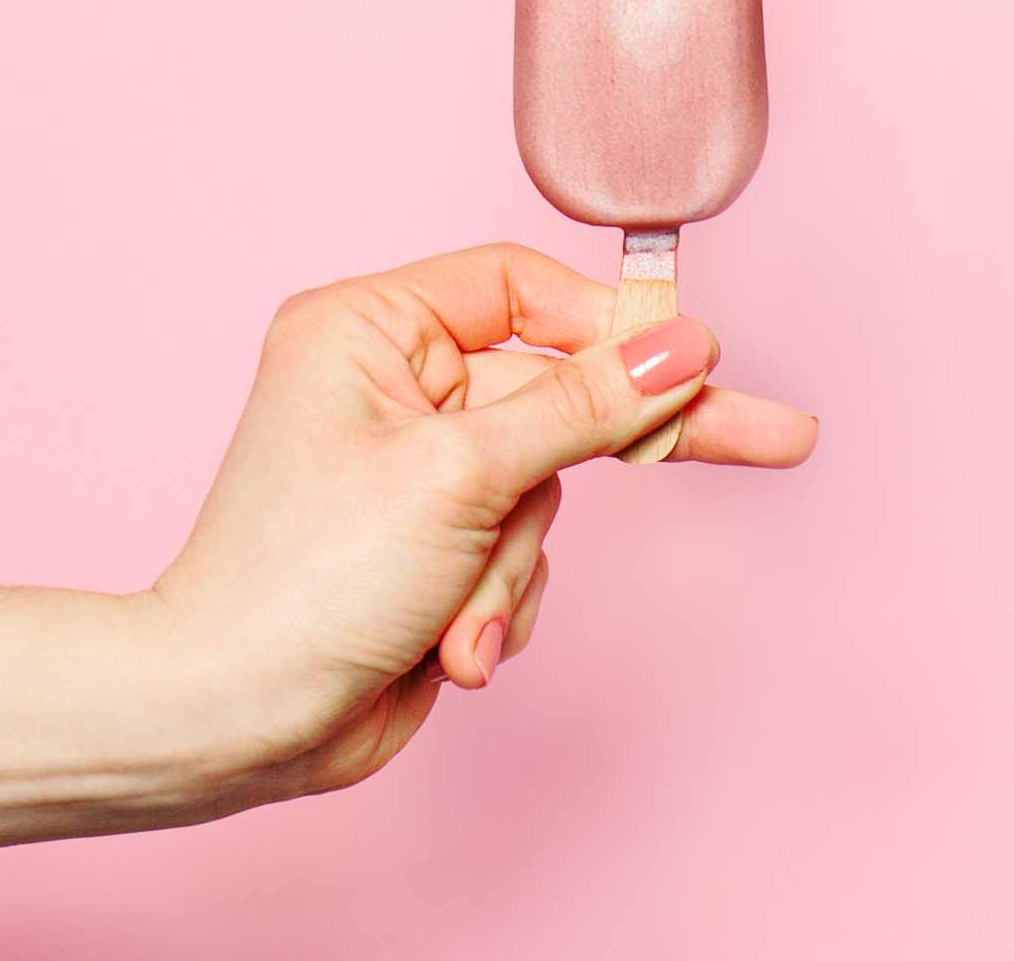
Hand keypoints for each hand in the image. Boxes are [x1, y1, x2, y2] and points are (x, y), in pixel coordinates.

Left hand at [153, 242, 816, 801]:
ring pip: (548, 491)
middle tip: (778, 437)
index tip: (699, 363)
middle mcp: (394, 388)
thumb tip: (683, 348)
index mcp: (370, 330)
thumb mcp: (462, 477)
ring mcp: (421, 472)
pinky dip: (498, 604)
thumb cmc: (303, 580)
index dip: (613, 326)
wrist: (236, 721)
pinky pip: (524, 552)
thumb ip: (586, 406)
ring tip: (456, 617)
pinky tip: (446, 647)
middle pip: (561, 392)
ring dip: (515, 567)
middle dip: (618, 455)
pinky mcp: (440, 546)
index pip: (524, 291)